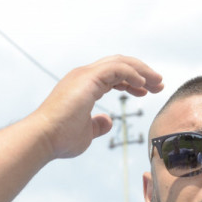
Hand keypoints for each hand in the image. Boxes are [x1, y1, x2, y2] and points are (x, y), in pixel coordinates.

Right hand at [31, 55, 163, 158]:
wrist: (42, 139)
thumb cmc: (59, 139)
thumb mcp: (86, 132)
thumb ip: (97, 125)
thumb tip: (108, 121)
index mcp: (83, 85)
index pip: (113, 75)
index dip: (132, 81)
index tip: (147, 92)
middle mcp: (83, 76)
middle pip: (119, 64)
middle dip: (142, 73)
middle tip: (159, 84)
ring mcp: (84, 75)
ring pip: (121, 62)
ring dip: (142, 71)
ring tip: (158, 83)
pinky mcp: (88, 78)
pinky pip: (117, 68)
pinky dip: (133, 74)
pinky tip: (144, 86)